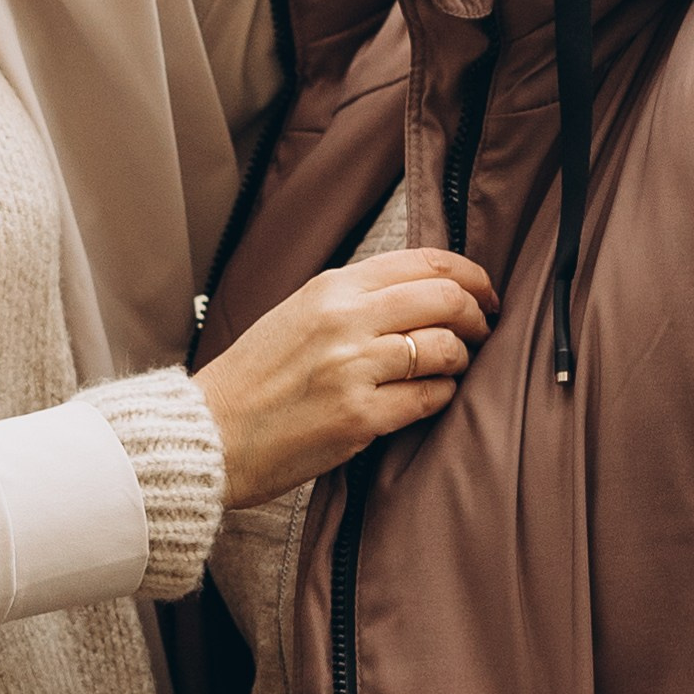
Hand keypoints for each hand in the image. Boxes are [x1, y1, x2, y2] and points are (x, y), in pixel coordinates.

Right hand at [201, 248, 498, 510]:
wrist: (209, 432)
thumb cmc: (253, 377)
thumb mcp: (298, 313)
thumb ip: (354, 297)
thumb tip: (423, 289)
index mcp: (330, 286)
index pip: (425, 261)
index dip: (470, 275)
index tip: (483, 292)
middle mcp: (345, 319)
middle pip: (447, 299)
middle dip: (477, 316)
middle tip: (481, 332)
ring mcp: (354, 368)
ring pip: (445, 349)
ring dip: (461, 361)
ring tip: (452, 369)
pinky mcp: (360, 417)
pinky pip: (430, 398)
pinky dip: (441, 397)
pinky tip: (429, 399)